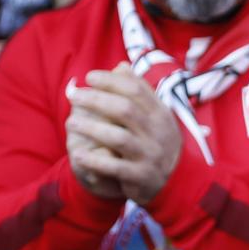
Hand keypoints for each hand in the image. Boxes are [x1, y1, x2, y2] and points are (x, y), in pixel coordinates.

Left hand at [64, 66, 182, 202]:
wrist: (178, 182)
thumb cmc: (158, 142)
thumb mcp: (156, 116)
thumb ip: (140, 92)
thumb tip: (121, 66)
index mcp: (160, 114)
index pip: (136, 90)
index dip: (111, 81)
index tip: (89, 77)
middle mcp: (157, 133)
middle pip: (125, 110)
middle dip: (96, 100)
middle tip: (74, 96)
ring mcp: (149, 155)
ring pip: (119, 138)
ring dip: (91, 129)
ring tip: (70, 122)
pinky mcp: (140, 177)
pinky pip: (115, 167)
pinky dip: (95, 161)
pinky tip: (78, 154)